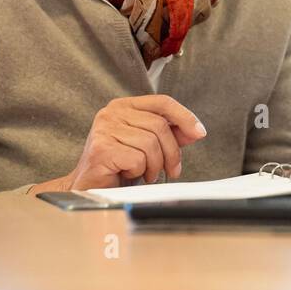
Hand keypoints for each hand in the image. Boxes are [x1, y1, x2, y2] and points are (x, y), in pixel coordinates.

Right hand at [34, 95, 205, 192]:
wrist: (90, 187)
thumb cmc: (119, 166)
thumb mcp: (149, 146)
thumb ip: (171, 135)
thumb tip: (195, 131)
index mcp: (124, 106)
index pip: (162, 102)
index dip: (185, 116)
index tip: (200, 133)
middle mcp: (111, 112)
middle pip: (160, 126)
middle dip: (172, 152)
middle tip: (170, 170)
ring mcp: (104, 129)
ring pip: (150, 144)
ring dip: (154, 165)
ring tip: (146, 173)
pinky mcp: (101, 149)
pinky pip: (137, 159)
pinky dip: (139, 171)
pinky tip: (129, 174)